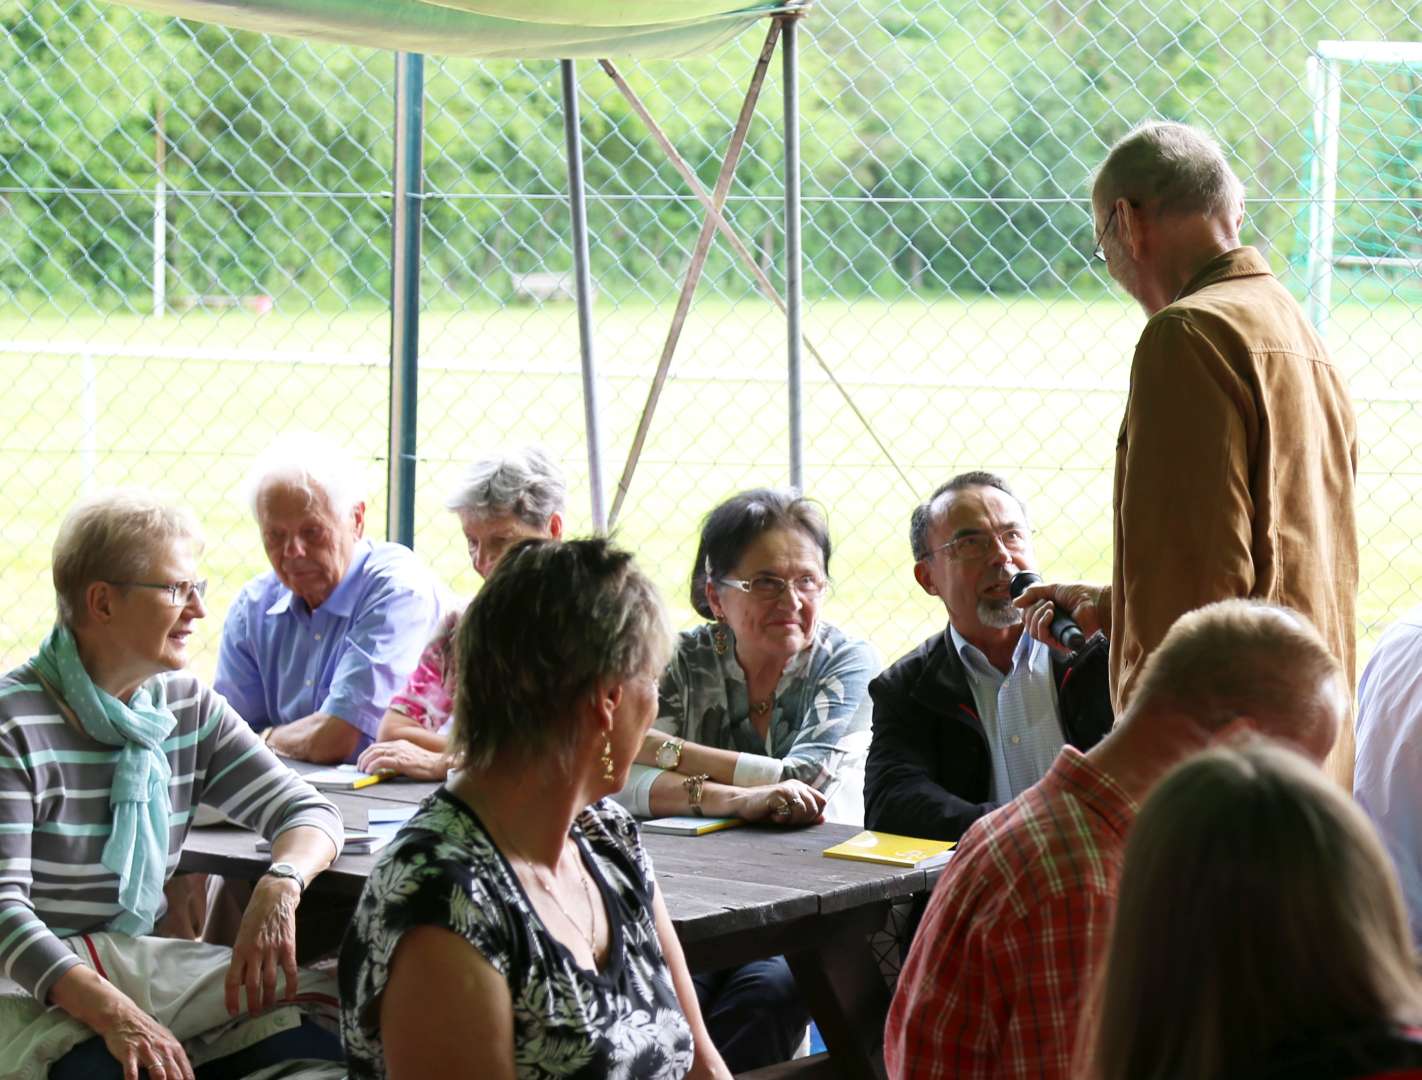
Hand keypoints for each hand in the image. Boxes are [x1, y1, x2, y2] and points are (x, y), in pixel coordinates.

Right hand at [96, 999, 193, 1079]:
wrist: (124, 1016)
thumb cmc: (146, 1031)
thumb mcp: (166, 1040)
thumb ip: (174, 1057)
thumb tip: (185, 1074)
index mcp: (174, 1048)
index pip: (186, 1071)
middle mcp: (163, 1049)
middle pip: (174, 1074)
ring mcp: (146, 1051)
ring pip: (158, 1072)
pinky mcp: (129, 1052)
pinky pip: (131, 1070)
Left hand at [225, 875, 299, 1014]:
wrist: (275, 897)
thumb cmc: (255, 915)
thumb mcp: (242, 935)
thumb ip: (243, 957)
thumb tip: (244, 980)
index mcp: (240, 949)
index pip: (233, 980)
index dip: (232, 998)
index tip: (233, 1011)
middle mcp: (255, 952)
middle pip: (252, 985)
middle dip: (253, 1003)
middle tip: (254, 1014)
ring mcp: (272, 950)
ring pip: (271, 981)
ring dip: (270, 997)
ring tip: (269, 1006)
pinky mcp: (289, 946)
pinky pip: (290, 970)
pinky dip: (291, 985)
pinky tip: (290, 996)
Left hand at [358, 739, 446, 779]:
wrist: (437, 764)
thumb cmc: (426, 764)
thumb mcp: (409, 757)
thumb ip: (397, 759)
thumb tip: (385, 768)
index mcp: (399, 743)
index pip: (378, 746)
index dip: (368, 753)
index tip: (363, 761)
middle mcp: (397, 745)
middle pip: (373, 748)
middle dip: (363, 757)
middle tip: (359, 767)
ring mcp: (399, 752)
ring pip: (375, 753)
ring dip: (365, 762)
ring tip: (362, 770)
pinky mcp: (400, 761)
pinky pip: (381, 761)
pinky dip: (373, 766)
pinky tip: (370, 772)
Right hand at [736, 780, 825, 826]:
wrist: (744, 802)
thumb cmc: (766, 808)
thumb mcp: (789, 811)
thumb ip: (806, 813)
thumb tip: (823, 819)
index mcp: (801, 787)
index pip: (822, 801)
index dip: (815, 814)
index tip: (800, 819)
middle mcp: (796, 785)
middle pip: (814, 808)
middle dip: (802, 820)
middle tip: (787, 818)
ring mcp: (787, 789)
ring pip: (803, 811)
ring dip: (791, 820)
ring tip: (779, 816)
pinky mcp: (777, 794)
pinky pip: (788, 813)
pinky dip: (781, 819)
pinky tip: (773, 815)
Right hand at [1013, 581, 1105, 651]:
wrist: (1094, 601)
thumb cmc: (1079, 594)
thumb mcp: (1051, 589)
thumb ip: (1032, 593)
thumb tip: (1015, 603)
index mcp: (1047, 615)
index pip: (1026, 617)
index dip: (1027, 608)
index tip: (1039, 598)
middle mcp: (1049, 626)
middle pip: (1027, 624)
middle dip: (1034, 610)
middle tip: (1049, 602)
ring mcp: (1054, 635)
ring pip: (1032, 631)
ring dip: (1038, 615)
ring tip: (1052, 607)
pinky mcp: (1060, 643)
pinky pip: (1041, 637)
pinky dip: (1042, 623)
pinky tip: (1051, 614)